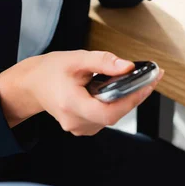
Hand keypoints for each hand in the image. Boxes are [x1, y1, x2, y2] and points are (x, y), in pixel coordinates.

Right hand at [0, 50, 162, 134]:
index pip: (107, 111)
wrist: (33, 84)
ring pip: (111, 118)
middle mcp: (74, 121)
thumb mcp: (77, 58)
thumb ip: (103, 61)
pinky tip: (121, 91)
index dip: (131, 100)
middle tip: (151, 78)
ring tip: (139, 82)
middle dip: (134, 97)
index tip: (147, 84)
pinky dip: (116, 105)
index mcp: (71, 104)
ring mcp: (78, 127)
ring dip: (126, 101)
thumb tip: (127, 66)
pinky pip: (105, 118)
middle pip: (113, 115)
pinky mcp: (82, 126)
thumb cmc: (51, 70)